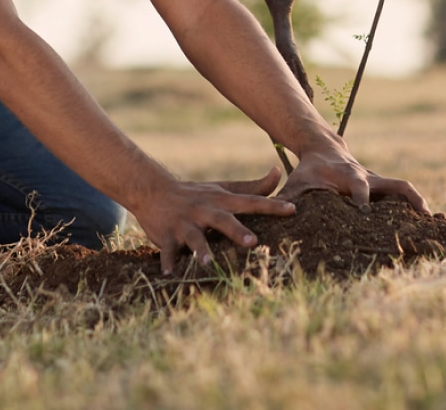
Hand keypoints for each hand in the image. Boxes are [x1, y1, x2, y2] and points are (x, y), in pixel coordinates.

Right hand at [131, 166, 295, 274]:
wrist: (153, 191)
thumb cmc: (196, 195)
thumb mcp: (223, 189)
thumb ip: (253, 187)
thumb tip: (278, 172)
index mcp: (220, 201)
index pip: (250, 202)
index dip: (271, 206)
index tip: (292, 210)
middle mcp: (203, 210)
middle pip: (222, 219)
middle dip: (236, 230)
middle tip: (252, 242)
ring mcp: (184, 223)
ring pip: (194, 237)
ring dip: (201, 249)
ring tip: (208, 263)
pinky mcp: (166, 235)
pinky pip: (168, 250)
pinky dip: (168, 261)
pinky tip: (170, 274)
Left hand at [280, 142, 428, 213]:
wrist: (322, 150)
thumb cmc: (308, 172)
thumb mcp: (296, 183)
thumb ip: (286, 199)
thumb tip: (276, 216)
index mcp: (347, 176)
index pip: (358, 189)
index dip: (362, 201)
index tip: (367, 214)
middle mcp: (367, 177)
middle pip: (391, 185)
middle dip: (405, 201)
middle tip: (421, 220)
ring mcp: (377, 180)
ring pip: (402, 187)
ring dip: (416, 202)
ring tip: (432, 223)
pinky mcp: (382, 185)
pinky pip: (403, 192)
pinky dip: (415, 203)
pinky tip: (427, 222)